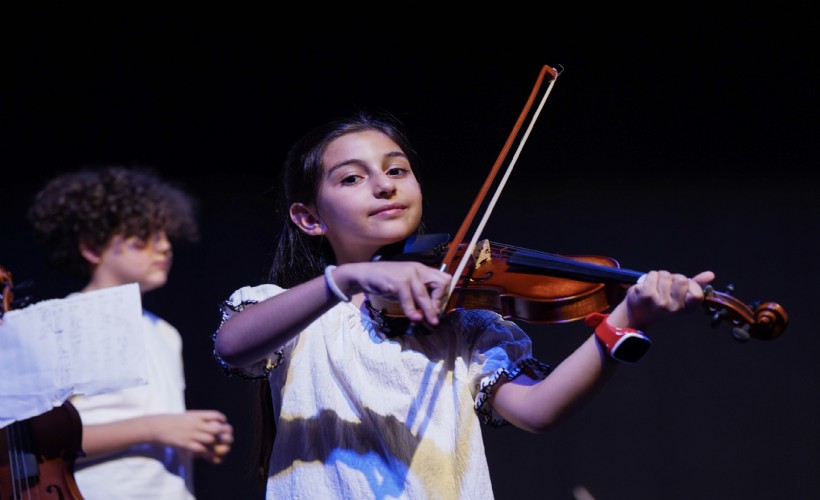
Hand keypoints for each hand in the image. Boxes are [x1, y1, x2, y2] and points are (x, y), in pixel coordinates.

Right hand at [150, 409, 233, 463]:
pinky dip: (206, 450)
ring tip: (216, 444)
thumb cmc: (172, 420)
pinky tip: (206, 450)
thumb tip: (210, 419)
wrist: (156, 426)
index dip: (222, 419)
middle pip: (216, 428)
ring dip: (215, 442)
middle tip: (225, 435)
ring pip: (211, 439)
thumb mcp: (187, 416)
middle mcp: (195, 424)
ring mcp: (191, 434)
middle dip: (223, 432)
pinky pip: (201, 449)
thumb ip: (198, 418)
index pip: (215, 415)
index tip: (223, 422)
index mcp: (196, 415)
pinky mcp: (185, 444)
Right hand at [337, 261, 451, 324]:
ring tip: (431, 322)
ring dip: (429, 310)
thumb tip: (433, 313)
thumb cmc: (387, 282)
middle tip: (433, 314)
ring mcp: (408, 274)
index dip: (443, 295)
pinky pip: (409, 298)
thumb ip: (419, 295)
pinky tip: (414, 318)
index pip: (444, 280)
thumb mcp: (407, 287)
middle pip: (442, 283)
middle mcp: (418, 269)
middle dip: (440, 302)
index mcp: (423, 270)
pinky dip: (412, 310)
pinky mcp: (398, 281)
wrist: (365, 275)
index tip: (437, 308)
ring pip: (425, 294)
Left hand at [620, 270, 714, 328]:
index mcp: (685, 308)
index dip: (692, 285)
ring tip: (656, 286)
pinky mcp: (647, 294)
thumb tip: (711, 275)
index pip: (697, 295)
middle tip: (666, 286)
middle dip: (674, 278)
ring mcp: (660, 302)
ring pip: (666, 275)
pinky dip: (650, 276)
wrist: (638, 312)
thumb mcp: (680, 294)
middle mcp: (674, 308)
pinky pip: (653, 274)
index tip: (684, 287)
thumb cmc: (661, 300)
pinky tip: (647, 286)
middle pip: (682, 279)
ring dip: (660, 276)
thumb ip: (696, 284)